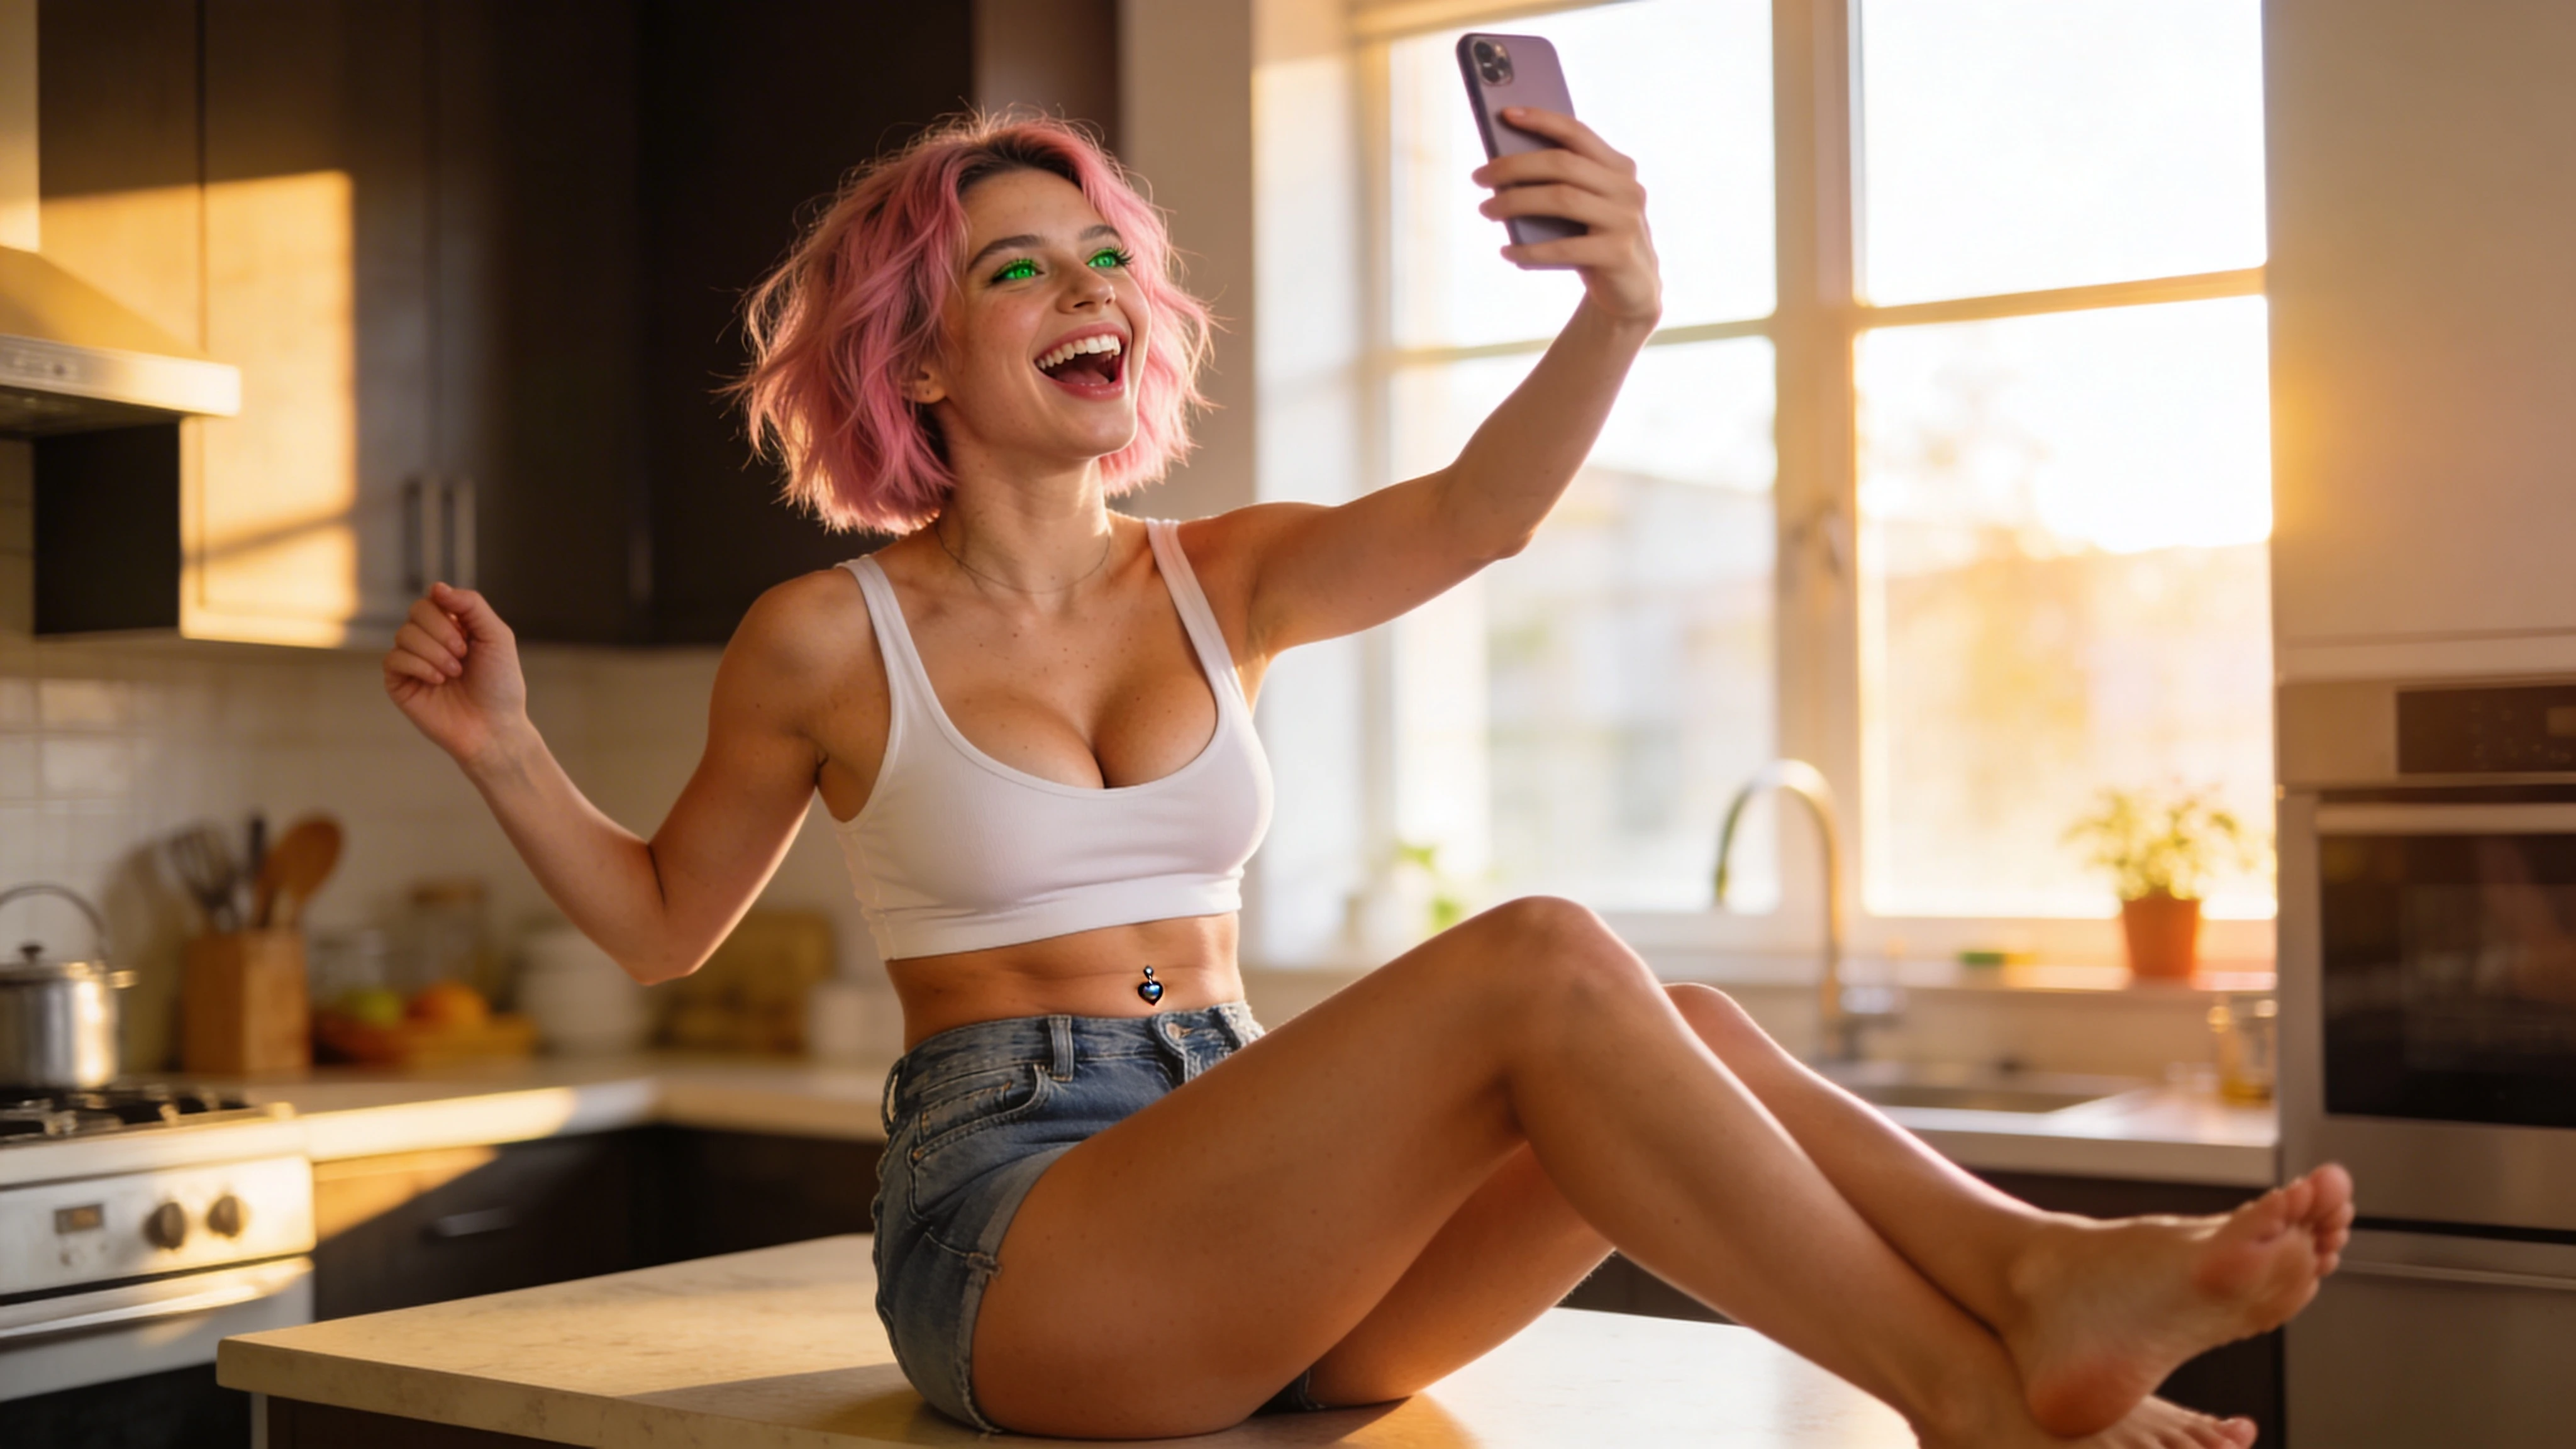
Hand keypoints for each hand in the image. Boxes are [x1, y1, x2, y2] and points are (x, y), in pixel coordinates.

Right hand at [382, 582, 530, 771]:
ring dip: (434, 652)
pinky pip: (394, 659)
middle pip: (417, 611)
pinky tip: (437, 680)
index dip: (448, 611)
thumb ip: (471, 605)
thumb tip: (436, 586)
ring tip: (454, 673)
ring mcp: (412, 661)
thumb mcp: (497, 636)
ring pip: (405, 634)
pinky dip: (418, 666)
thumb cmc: (500, 684)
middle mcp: (430, 640)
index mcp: (453, 626)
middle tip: (463, 654)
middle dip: (442, 631)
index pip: (435, 598)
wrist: (494, 727)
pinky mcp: (399, 682)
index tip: (466, 632)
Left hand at [1471, 109, 1660, 325]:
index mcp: (1619, 167)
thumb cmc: (1595, 240)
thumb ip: (1561, 184)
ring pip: (1561, 199)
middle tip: (1479, 177)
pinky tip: (1506, 251)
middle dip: (1514, 166)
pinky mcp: (1618, 253)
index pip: (1577, 133)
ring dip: (1515, 203)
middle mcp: (1627, 188)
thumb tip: (1502, 169)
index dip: (1542, 120)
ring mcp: (1625, 220)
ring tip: (1486, 210)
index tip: (1505, 114)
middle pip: (1562, 164)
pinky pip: (1564, 248)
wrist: (1631, 291)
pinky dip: (1529, 250)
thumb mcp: (1584, 206)